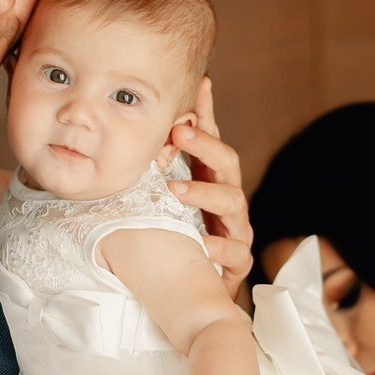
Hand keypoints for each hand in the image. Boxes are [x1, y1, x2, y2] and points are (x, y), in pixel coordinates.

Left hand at [172, 77, 252, 297]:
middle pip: (228, 163)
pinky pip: (236, 253)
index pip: (212, 139)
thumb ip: (160, 168)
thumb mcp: (168, 198)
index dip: (208, 112)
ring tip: (175, 190)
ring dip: (204, 193)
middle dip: (205, 146)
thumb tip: (137, 132)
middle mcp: (229, 198)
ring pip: (233, 203)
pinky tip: (201, 245)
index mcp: (212, 179)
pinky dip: (219, 249)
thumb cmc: (182, 236)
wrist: (200, 290)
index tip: (200, 85)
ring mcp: (236, 229)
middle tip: (179, 134)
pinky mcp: (238, 262)